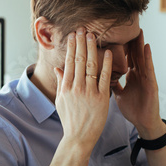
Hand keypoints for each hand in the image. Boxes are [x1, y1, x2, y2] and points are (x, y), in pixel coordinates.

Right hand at [54, 29, 112, 149]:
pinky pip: (104, 77)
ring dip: (91, 48)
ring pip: (90, 65)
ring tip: (93, 35)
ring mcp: (89, 92)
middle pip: (78, 60)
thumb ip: (60, 83)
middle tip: (83, 28)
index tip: (73, 35)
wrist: (79, 137)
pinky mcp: (101, 98)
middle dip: (81, 42)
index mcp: (66, 87)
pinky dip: (105, 64)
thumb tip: (58, 68)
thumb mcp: (60, 101)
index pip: (69, 62)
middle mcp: (76, 88)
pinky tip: (107, 52)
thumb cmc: (70, 120)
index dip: (71, 47)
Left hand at [112, 30, 165, 138]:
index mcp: (130, 76)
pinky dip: (148, 57)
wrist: (144, 123)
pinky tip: (147, 47)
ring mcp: (146, 78)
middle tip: (123, 26)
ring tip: (138, 30)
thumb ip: (112, 84)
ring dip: (140, 44)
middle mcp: (138, 74)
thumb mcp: (119, 95)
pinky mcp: (152, 84)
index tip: (109, 35)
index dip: (117, 47)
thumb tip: (100, 76)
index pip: (122, 58)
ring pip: (141, 58)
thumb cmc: (133, 109)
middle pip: (132, 54)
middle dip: (128, 41)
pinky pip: (149, 68)